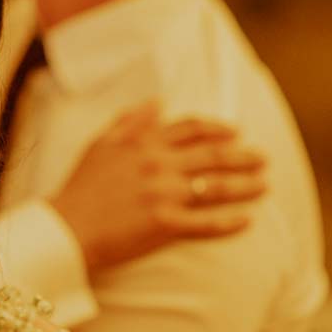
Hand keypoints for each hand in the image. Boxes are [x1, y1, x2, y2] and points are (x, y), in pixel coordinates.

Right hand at [49, 102, 267, 272]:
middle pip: (212, 156)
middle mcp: (158, 164)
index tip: (235, 133)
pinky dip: (230, 222)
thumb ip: (130, 121)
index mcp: (144, 142)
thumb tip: (157, 103)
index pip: (191, 128)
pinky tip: (247, 221)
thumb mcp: (100, 144)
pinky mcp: (165, 225)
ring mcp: (164, 195)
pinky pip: (206, 223)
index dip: (217, 129)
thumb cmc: (80, 187)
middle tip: (263, 158)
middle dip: (243, 156)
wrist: (66, 228)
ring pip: (216, 187)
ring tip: (264, 186)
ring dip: (245, 186)